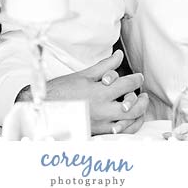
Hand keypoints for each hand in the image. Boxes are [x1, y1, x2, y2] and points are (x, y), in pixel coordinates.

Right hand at [16, 50, 148, 134]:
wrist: (44, 108)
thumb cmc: (61, 91)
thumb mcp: (83, 75)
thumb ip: (104, 66)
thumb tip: (118, 55)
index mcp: (99, 92)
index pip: (126, 84)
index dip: (136, 80)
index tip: (138, 78)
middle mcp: (102, 109)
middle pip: (132, 106)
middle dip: (141, 99)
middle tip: (143, 94)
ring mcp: (100, 123)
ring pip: (129, 121)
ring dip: (138, 113)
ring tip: (139, 106)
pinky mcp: (97, 132)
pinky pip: (119, 132)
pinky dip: (128, 127)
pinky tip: (129, 120)